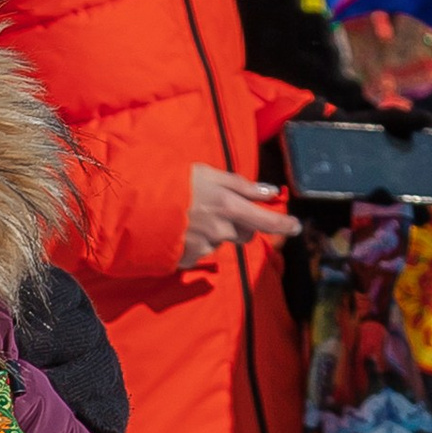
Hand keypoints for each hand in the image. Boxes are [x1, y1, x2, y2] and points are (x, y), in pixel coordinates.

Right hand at [179, 163, 296, 264]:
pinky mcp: (188, 259)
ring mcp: (204, 247)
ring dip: (214, 233)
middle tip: (223, 211)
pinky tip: (181, 231)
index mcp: (228, 207)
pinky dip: (195, 244)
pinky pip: (200, 253)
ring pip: (221, 242)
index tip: (296, 226)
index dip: (284, 225)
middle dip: (241, 226)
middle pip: (245, 235)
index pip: (266, 221)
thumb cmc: (172, 183)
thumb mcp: (207, 174)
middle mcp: (220, 230)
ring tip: (192, 218)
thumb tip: (270, 191)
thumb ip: (241, 184)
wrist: (135, 206)